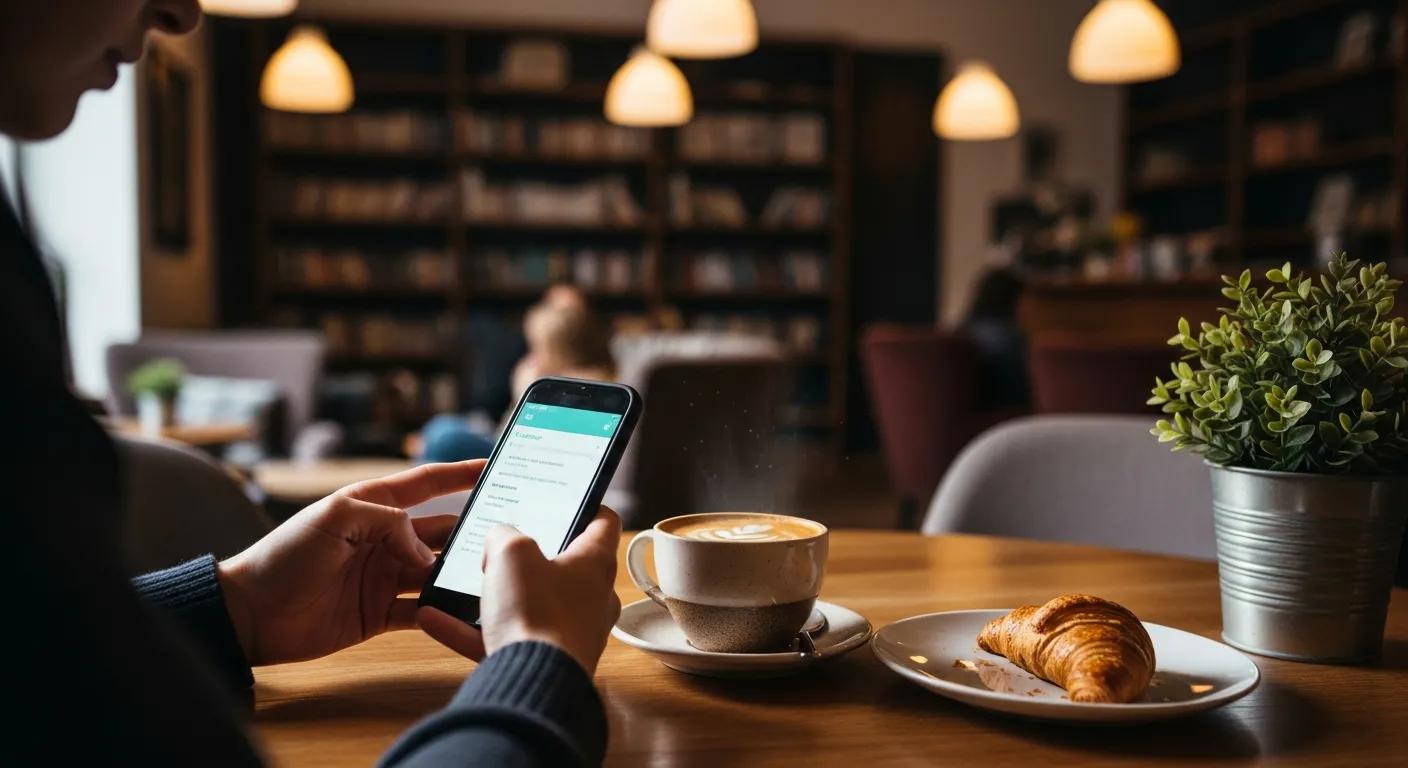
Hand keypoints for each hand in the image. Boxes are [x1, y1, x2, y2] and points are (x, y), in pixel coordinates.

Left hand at [217, 460, 484, 665]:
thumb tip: (426, 552)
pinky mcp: (380, 613)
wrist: (250, 614)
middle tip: (506, 533)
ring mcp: (384, 577)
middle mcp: (384, 540)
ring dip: (460, 573)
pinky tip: (464, 610)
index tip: (494, 465)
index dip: (460, 474)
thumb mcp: (334, 518)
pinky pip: (422, 610)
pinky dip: (443, 610)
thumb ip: (387, 522)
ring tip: (491, 575)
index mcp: (372, 506)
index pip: (427, 484)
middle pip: (440, 531)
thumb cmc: (283, 556)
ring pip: (436, 572)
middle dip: (471, 530)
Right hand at [418, 507, 621, 675]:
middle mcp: (591, 598)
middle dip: (531, 558)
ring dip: (493, 597)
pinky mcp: (546, 661)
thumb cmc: (536, 612)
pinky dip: (471, 630)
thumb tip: (499, 541)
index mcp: (594, 564)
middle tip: (502, 547)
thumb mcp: (510, 553)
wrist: (534, 684)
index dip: (586, 506)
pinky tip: (435, 618)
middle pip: (563, 567)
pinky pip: (505, 639)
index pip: (603, 523)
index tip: (568, 501)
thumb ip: (504, 535)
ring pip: (529, 606)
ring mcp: (571, 633)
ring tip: (459, 584)